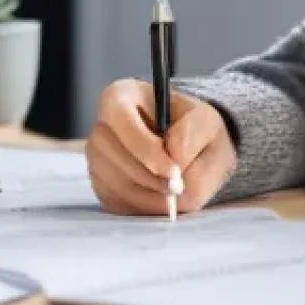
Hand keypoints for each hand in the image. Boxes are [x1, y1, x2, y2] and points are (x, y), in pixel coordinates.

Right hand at [85, 78, 237, 216]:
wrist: (194, 151)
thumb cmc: (193, 129)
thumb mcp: (206, 120)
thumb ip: (193, 133)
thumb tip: (174, 156)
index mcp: (120, 96)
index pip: (118, 118)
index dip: (145, 148)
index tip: (174, 170)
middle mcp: (102, 128)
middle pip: (113, 155)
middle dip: (150, 177)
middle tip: (179, 188)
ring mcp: (98, 160)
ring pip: (115, 183)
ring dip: (150, 196)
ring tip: (175, 193)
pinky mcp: (102, 188)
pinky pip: (118, 204)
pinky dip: (145, 208)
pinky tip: (162, 199)